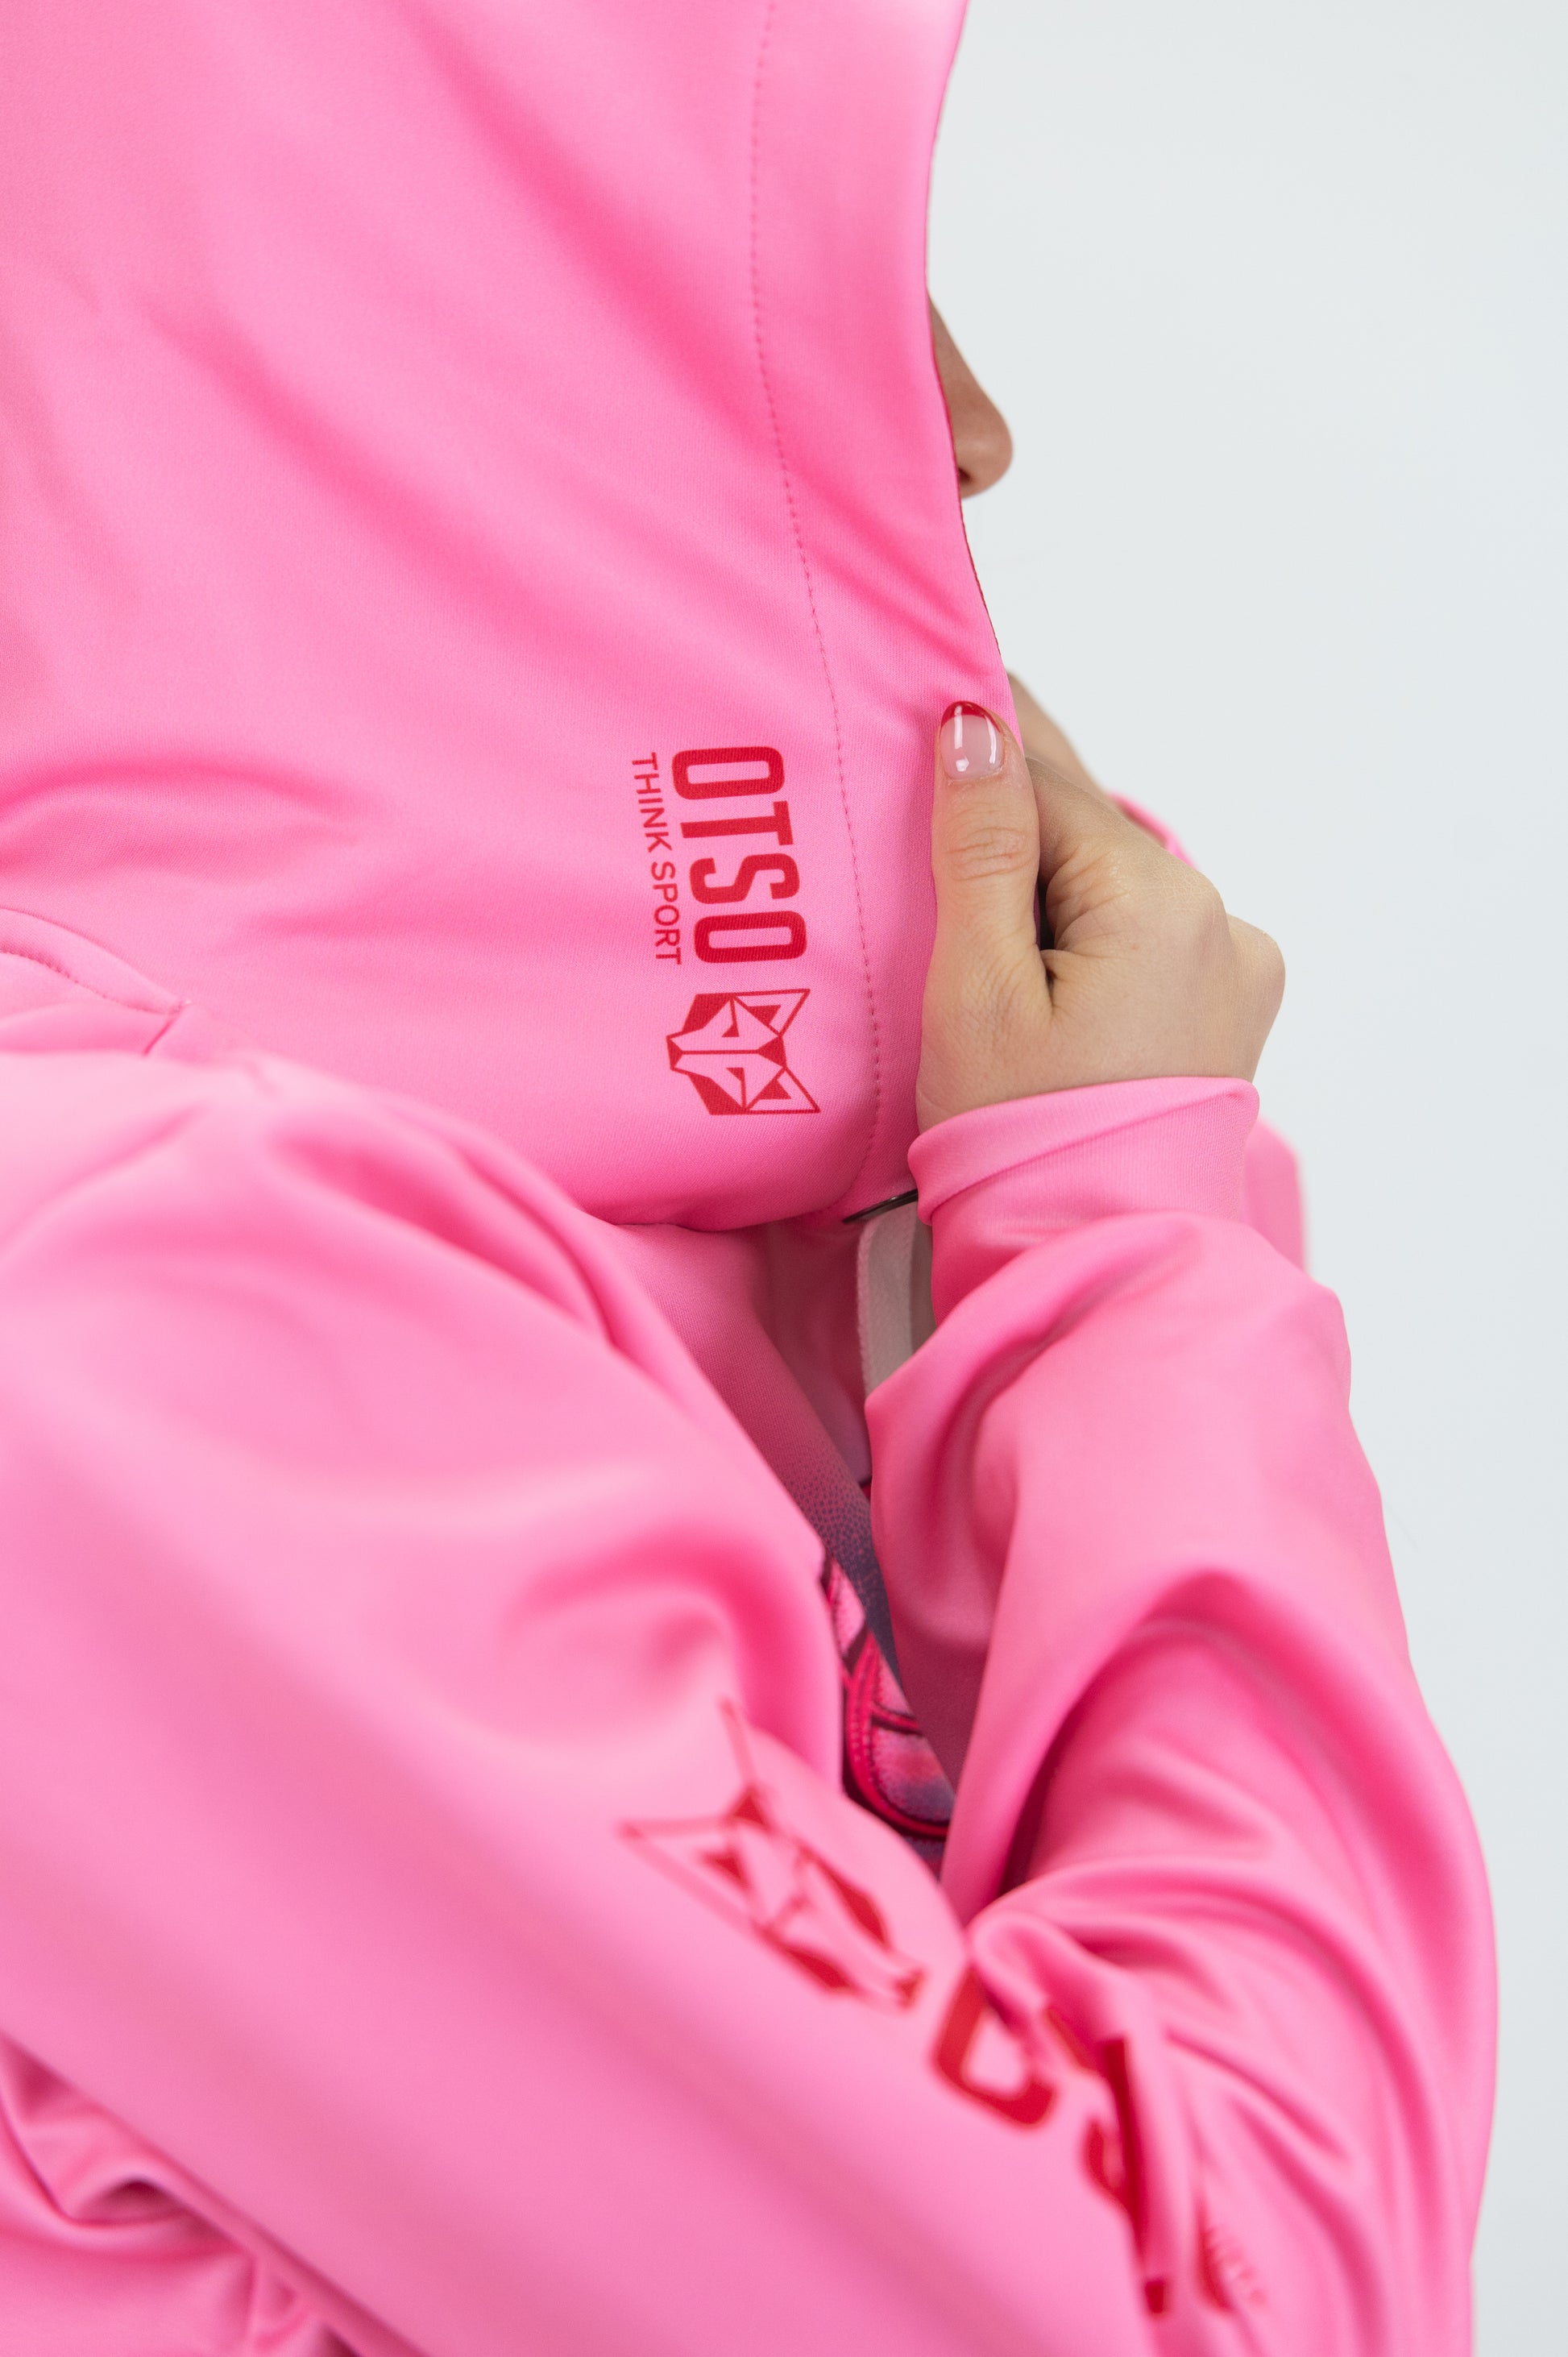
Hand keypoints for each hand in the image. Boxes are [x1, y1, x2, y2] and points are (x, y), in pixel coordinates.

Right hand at [915, 694, 1284, 1130]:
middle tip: (921, 766)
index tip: (919, 696)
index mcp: (1160, 900)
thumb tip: (978, 720)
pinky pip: (1140, 935)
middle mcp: (1218, 918)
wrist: (1092, 1258)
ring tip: (959, 890)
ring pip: (1111, 883)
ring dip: (1042, 879)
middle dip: (1006, 815)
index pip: (1047, 788)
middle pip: (1085, 832)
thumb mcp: (977, 986)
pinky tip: (1025, 957)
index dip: (974, 754)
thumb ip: (980, 846)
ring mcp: (1232, 967)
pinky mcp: (1224, 1011)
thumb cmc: (1019, 1139)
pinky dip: (1082, 931)